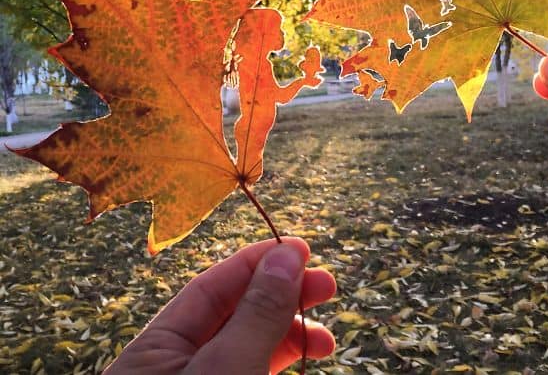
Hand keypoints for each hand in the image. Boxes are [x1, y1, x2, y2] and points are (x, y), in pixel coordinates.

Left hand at [105, 237, 335, 374]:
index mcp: (155, 349)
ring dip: (289, 333)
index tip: (302, 249)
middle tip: (327, 286)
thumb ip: (257, 313)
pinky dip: (279, 359)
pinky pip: (251, 370)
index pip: (212, 286)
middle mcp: (173, 366)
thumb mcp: (228, 367)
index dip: (259, 262)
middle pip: (233, 314)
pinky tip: (302, 355)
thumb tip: (288, 252)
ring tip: (325, 338)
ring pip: (247, 347)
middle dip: (283, 296)